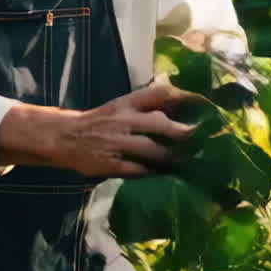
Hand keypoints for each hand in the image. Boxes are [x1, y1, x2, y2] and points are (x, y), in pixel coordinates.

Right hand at [0, 76, 203, 177]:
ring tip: (189, 164)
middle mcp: (123, 119)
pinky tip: (166, 178)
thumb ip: (146, 105)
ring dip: (173, 158)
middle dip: (183, 133)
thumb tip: (180, 99)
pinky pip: (137, 170)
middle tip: (202, 141)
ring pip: (152, 150)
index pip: (159, 93)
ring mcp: (116, 142)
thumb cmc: (100, 122)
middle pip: (159, 124)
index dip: (184, 97)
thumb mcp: (120, 106)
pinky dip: (153, 174)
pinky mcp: (110, 164)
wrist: (64, 137)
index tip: (206, 105)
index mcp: (126, 103)